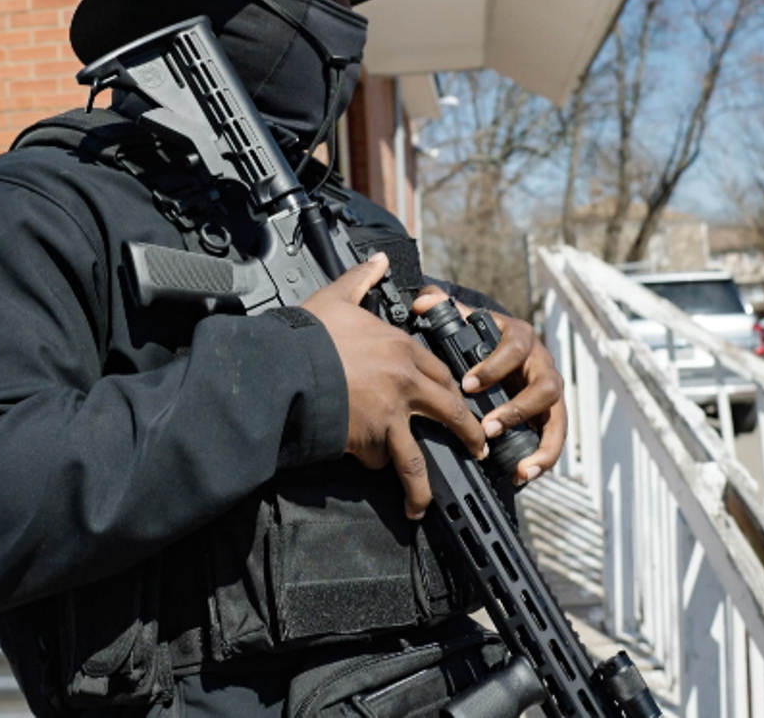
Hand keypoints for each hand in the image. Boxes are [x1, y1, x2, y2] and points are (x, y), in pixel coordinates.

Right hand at [301, 253, 489, 518]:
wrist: (285, 368)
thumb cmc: (308, 334)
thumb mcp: (337, 297)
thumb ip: (363, 278)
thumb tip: (380, 259)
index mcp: (401, 348)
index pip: (440, 371)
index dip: (451, 388)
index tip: (458, 399)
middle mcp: (404, 383)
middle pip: (449, 411)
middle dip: (467, 433)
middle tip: (478, 448)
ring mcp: (389, 415)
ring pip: (416, 457)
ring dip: (423, 485)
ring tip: (424, 504)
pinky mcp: (369, 439)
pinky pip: (376, 460)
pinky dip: (371, 465)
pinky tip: (366, 469)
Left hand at [412, 288, 566, 485]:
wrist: (503, 346)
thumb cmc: (483, 336)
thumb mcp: (467, 320)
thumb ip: (445, 308)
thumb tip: (423, 300)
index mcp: (520, 338)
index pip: (514, 349)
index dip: (494, 367)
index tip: (468, 384)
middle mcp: (542, 364)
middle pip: (545, 386)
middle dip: (518, 409)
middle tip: (488, 427)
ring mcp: (549, 392)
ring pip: (556, 417)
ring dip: (540, 444)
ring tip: (517, 466)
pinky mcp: (549, 415)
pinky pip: (553, 438)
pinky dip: (543, 458)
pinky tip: (523, 475)